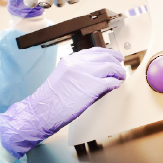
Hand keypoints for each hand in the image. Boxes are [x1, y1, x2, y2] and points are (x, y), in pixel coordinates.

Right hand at [0, 48, 125, 157]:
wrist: (41, 112)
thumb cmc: (51, 100)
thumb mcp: (64, 77)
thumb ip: (80, 71)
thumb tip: (98, 72)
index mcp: (70, 60)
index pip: (94, 51)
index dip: (106, 54)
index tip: (112, 57)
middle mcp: (78, 63)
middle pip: (105, 56)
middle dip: (116, 61)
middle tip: (121, 67)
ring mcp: (86, 74)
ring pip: (111, 66)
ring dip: (119, 72)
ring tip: (120, 77)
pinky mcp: (92, 86)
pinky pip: (111, 81)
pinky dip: (116, 83)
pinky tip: (116, 86)